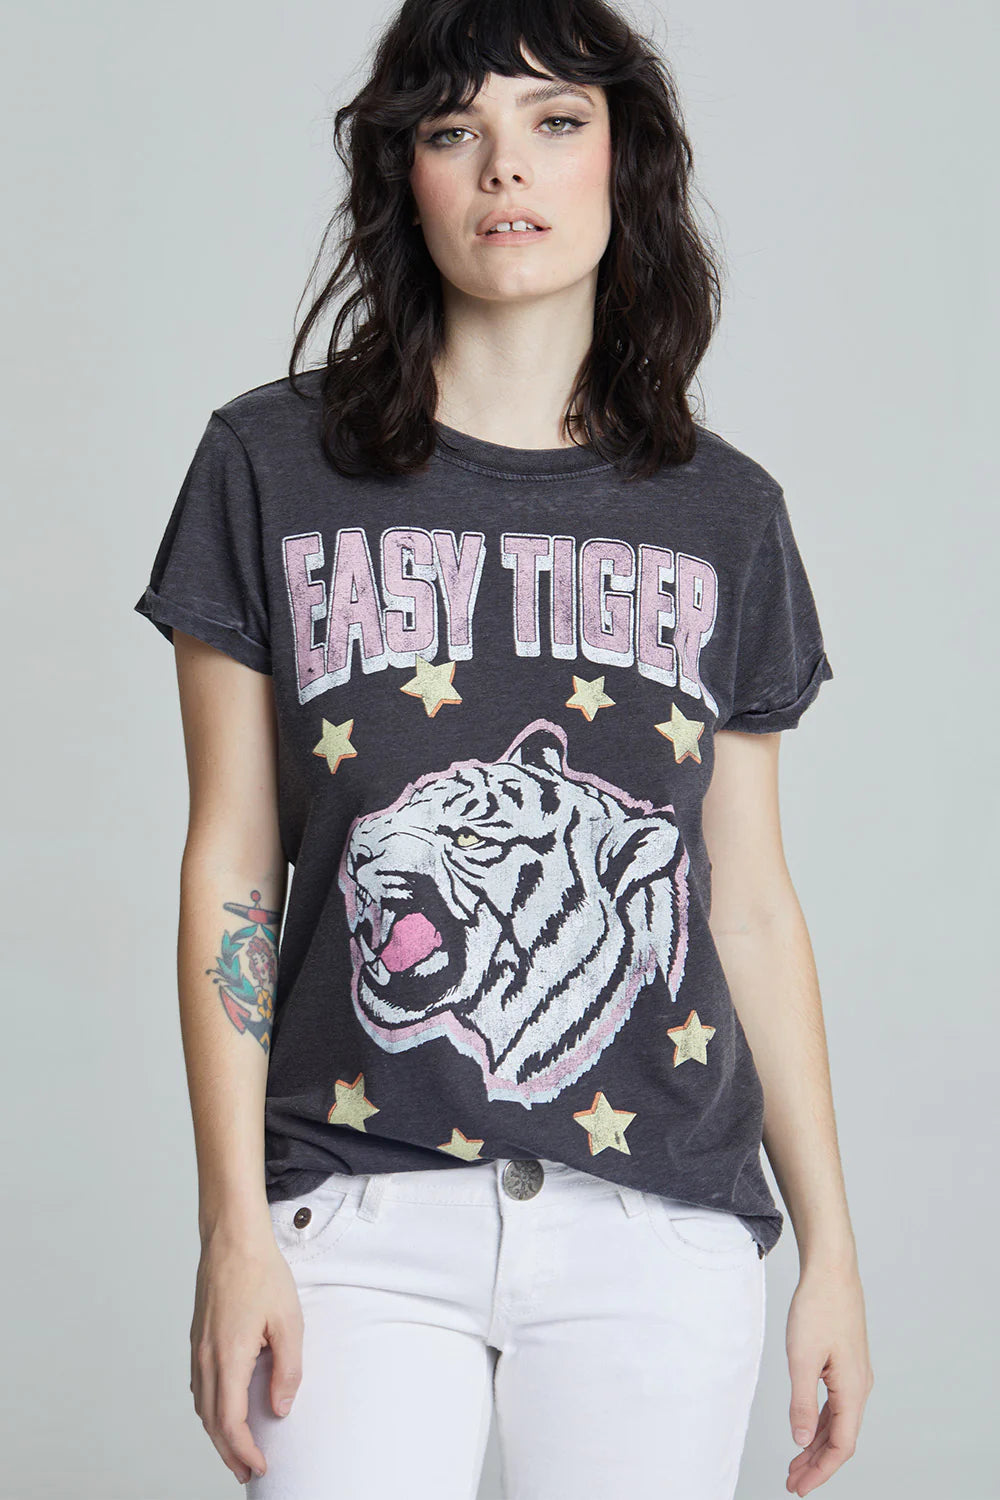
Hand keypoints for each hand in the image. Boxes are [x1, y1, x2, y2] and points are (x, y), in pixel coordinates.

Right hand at [189, 1229, 303, 1484]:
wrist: (231, 1238)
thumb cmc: (260, 1272)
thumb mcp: (289, 1321)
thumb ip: (287, 1370)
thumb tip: (279, 1409)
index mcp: (228, 1358)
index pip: (230, 1423)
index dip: (244, 1452)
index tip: (261, 1467)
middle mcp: (206, 1358)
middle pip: (211, 1423)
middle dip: (229, 1453)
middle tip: (248, 1472)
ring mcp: (198, 1349)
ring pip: (201, 1407)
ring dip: (217, 1434)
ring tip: (237, 1449)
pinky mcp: (197, 1339)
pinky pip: (199, 1386)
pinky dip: (210, 1409)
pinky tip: (223, 1409)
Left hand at [784, 1261, 873, 1494]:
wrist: (832, 1270)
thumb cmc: (818, 1308)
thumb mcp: (802, 1358)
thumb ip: (801, 1402)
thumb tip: (800, 1442)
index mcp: (853, 1390)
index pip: (841, 1446)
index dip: (820, 1471)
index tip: (799, 1487)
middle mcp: (859, 1387)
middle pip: (840, 1439)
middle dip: (816, 1464)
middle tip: (792, 1482)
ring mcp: (854, 1375)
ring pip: (837, 1422)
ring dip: (816, 1445)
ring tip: (795, 1464)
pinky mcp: (846, 1364)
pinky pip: (835, 1404)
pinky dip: (819, 1422)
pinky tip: (805, 1429)